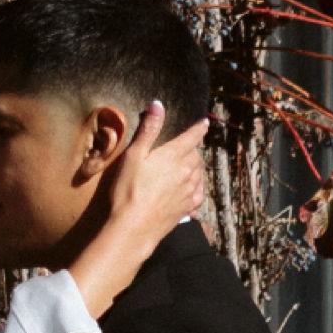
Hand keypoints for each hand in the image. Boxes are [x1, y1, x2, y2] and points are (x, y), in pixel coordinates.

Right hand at [93, 100, 213, 247]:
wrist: (133, 227)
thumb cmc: (128, 190)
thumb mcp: (133, 156)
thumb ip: (148, 130)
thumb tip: (158, 104)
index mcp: (174, 156)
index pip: (192, 137)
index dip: (198, 128)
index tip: (204, 123)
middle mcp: (187, 172)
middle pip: (196, 155)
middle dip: (193, 148)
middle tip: (187, 146)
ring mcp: (188, 191)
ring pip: (199, 173)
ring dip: (196, 166)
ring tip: (189, 164)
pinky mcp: (187, 208)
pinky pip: (199, 192)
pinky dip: (197, 185)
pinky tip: (193, 187)